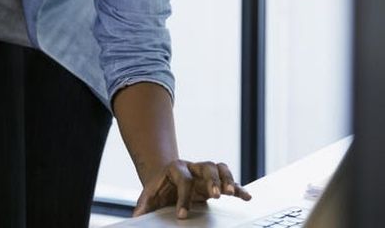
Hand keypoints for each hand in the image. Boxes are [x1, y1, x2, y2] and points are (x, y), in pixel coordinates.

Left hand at [133, 159, 250, 218]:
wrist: (167, 179)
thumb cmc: (159, 188)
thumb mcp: (149, 195)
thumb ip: (144, 205)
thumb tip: (137, 217)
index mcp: (176, 169)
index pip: (182, 180)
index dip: (183, 198)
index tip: (182, 215)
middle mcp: (193, 167)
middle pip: (206, 167)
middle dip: (212, 180)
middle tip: (215, 196)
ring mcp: (205, 173)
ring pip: (220, 168)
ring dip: (228, 180)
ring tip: (232, 194)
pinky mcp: (215, 181)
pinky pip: (230, 181)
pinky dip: (239, 188)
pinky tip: (247, 197)